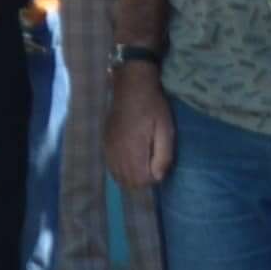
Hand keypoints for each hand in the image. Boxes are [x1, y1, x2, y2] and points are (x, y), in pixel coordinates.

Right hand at [106, 67, 174, 188]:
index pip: (140, 180)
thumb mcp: (165, 129)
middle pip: (128, 181)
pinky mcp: (105, 144)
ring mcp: (108, 148)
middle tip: (153, 166)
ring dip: (131, 176)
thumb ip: (163, 155)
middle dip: (143, 180)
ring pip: (118, 176)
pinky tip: (130, 162)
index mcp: (133, 149)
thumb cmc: (153, 107)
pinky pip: (110, 167)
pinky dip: (121, 170)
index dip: (153, 178)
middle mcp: (116, 152)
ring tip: (144, 164)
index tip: (160, 166)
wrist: (132, 87)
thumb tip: (158, 178)